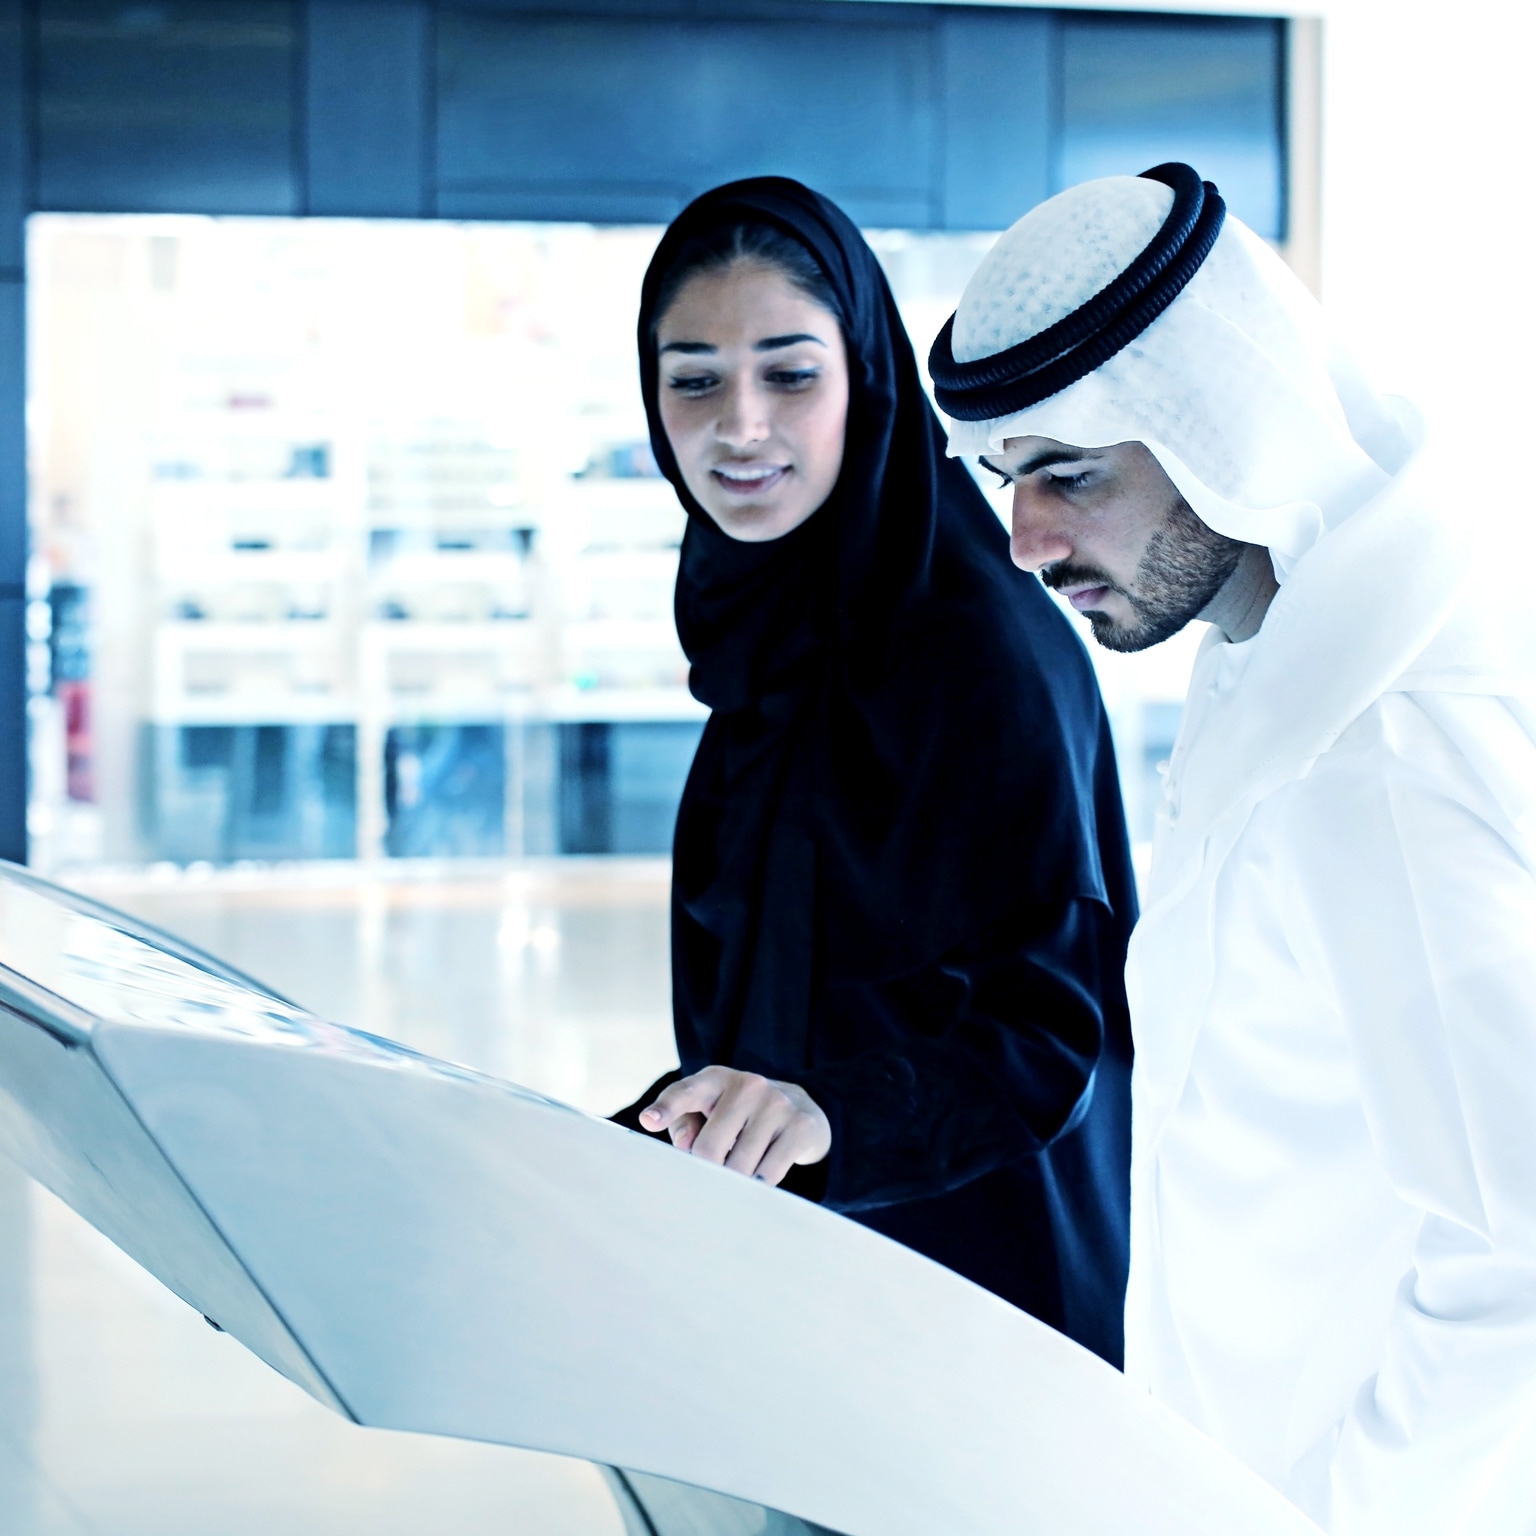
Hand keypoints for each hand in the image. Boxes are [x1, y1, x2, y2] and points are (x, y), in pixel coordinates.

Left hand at [639, 1066, 830, 1187]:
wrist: (802, 1107)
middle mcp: (747, 1085)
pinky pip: (769, 1174)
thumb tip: (686, 1148)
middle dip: (705, 1173)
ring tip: (739, 1174)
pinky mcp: (801, 1126)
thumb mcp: (709, 1112)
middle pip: (709, 1148)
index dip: (666, 1108)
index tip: (649, 1121)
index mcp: (715, 1079)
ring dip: (734, 1182)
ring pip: (740, 1167)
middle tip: (708, 1182)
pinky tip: (760, 1176)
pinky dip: (759, 1185)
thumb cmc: (739, 1116)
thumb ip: (686, 1126)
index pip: (686, 1092)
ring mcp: (777, 1103)